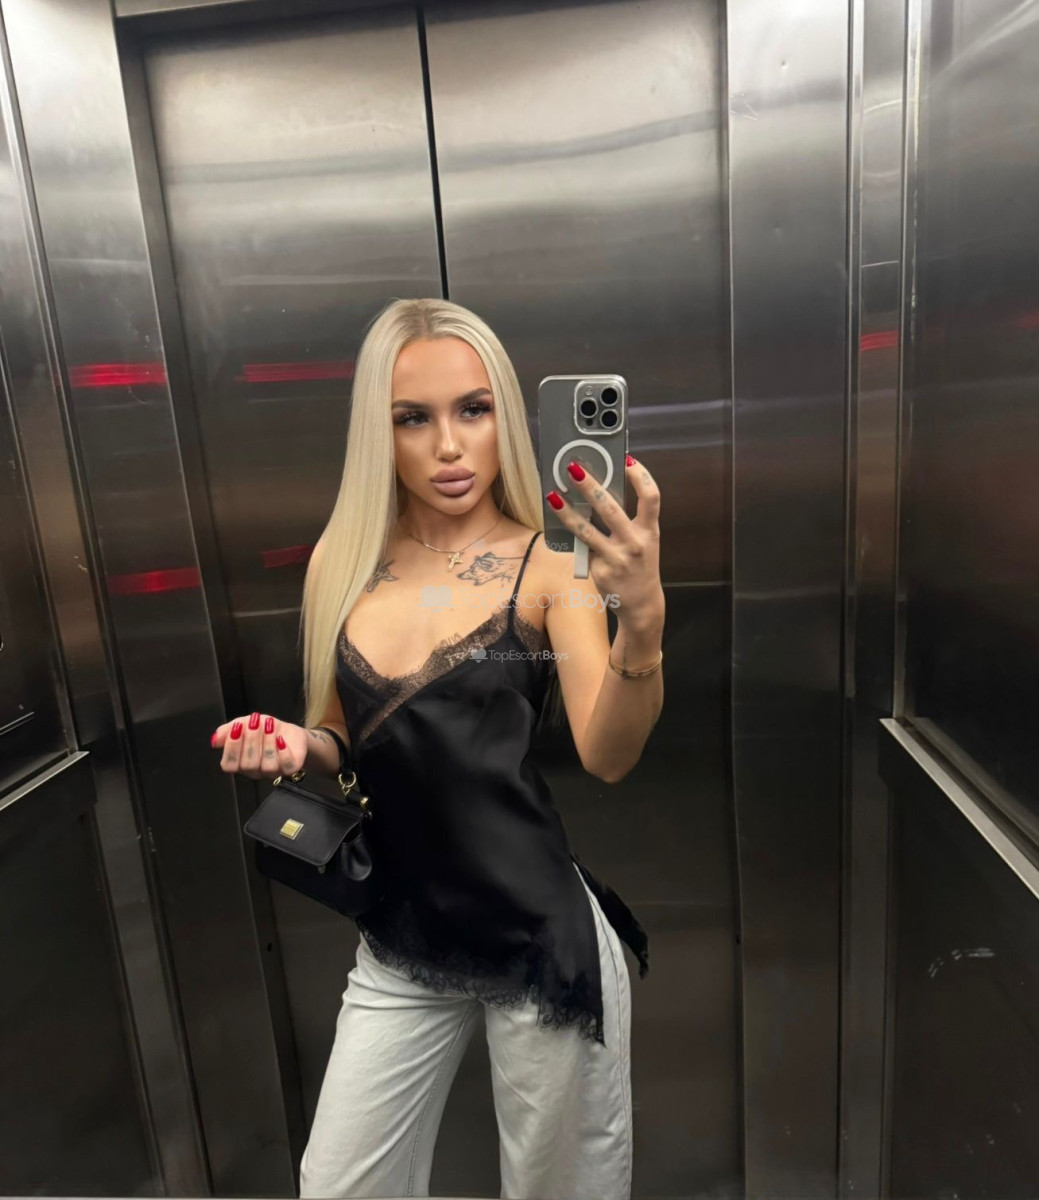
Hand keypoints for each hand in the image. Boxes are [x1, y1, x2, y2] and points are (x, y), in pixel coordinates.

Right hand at [210, 712, 307, 780]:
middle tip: (254, 722)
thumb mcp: (244, 724)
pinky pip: (286, 767)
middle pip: (248, 765)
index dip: (231, 748)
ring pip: (267, 766)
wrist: (289, 731)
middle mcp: (255, 771)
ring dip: (267, 743)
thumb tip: (215, 739)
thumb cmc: (264, 729)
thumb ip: (228, 730)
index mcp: (240, 762)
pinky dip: (284, 753)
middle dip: (250, 741)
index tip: (236, 728)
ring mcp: (273, 772)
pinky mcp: (290, 768)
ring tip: (269, 725)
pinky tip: (281, 739)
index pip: (229, 765)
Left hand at [546, 454, 663, 629]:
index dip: (641, 476)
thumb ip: (629, 520)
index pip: (651, 497)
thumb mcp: (644, 541)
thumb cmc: (640, 565)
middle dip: (590, 486)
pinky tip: (562, 526)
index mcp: (650, 531)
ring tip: (552, 496)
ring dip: (567, 512)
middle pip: (610, 508)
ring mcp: (616, 558)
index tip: (627, 459)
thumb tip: (600, 491)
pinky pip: (582, 548)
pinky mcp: (600, 571)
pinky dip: (572, 537)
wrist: (642, 605)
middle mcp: (635, 543)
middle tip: (573, 469)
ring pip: (586, 530)